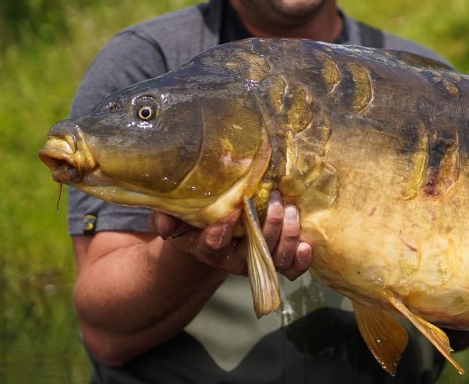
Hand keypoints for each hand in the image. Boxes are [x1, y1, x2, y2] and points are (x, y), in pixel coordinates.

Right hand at [149, 191, 313, 279]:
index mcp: (208, 247)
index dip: (221, 233)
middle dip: (267, 226)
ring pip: (275, 259)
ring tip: (291, 209)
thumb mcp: (178, 219)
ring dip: (287, 236)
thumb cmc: (195, 221)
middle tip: (275, 199)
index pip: (213, 246)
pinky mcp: (276, 261)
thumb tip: (161, 219)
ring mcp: (257, 261)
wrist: (215, 236)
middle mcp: (233, 259)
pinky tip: (306, 244)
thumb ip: (167, 218)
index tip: (230, 213)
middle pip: (253, 252)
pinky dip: (301, 260)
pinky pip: (291, 269)